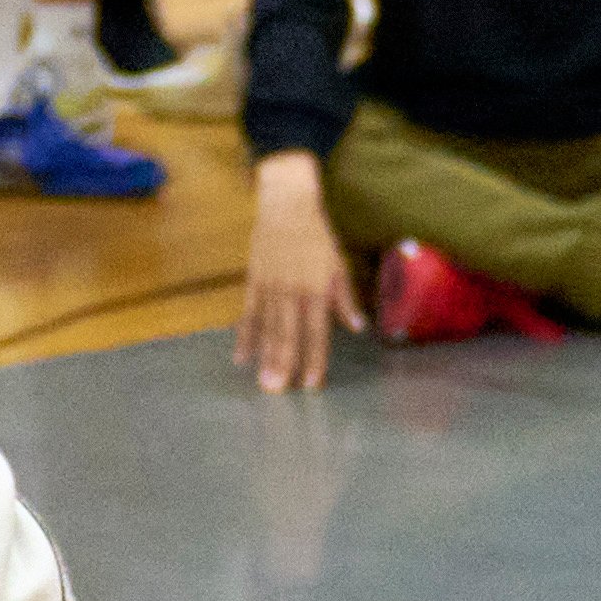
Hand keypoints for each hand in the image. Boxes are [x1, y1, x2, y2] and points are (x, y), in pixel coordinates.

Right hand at [240, 164, 358, 393]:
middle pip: (288, 336)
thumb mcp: (337, 266)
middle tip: (277, 393)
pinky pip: (248, 315)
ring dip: (265, 358)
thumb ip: (345, 299)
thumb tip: (358, 328)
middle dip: (284, 366)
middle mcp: (292, 292)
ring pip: (267, 330)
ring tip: (262, 382)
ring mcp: (269, 288)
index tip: (312, 384)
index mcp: (316, 290)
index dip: (314, 360)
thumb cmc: (317, 237)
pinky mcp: (254, 282)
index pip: (316, 333)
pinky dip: (244, 337)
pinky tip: (241, 358)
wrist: (286, 207)